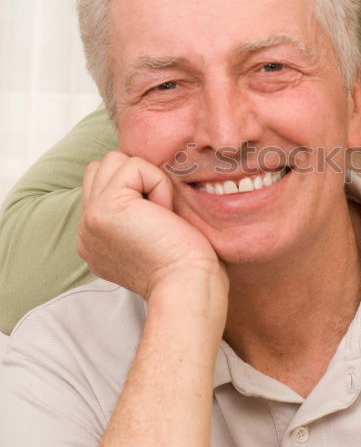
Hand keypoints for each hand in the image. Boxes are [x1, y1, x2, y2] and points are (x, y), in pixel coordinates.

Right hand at [78, 150, 223, 298]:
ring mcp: (90, 219)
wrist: (189, 285)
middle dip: (139, 180)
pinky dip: (158, 184)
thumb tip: (141, 180)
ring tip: (161, 216)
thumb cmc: (186, 264)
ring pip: (115, 160)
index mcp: (92, 239)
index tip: (158, 224)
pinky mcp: (105, 207)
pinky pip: (134, 165)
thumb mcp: (149, 235)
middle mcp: (85, 230)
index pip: (102, 184)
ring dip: (148, 180)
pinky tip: (164, 215)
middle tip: (160, 217)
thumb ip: (132, 210)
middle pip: (104, 167)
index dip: (138, 189)